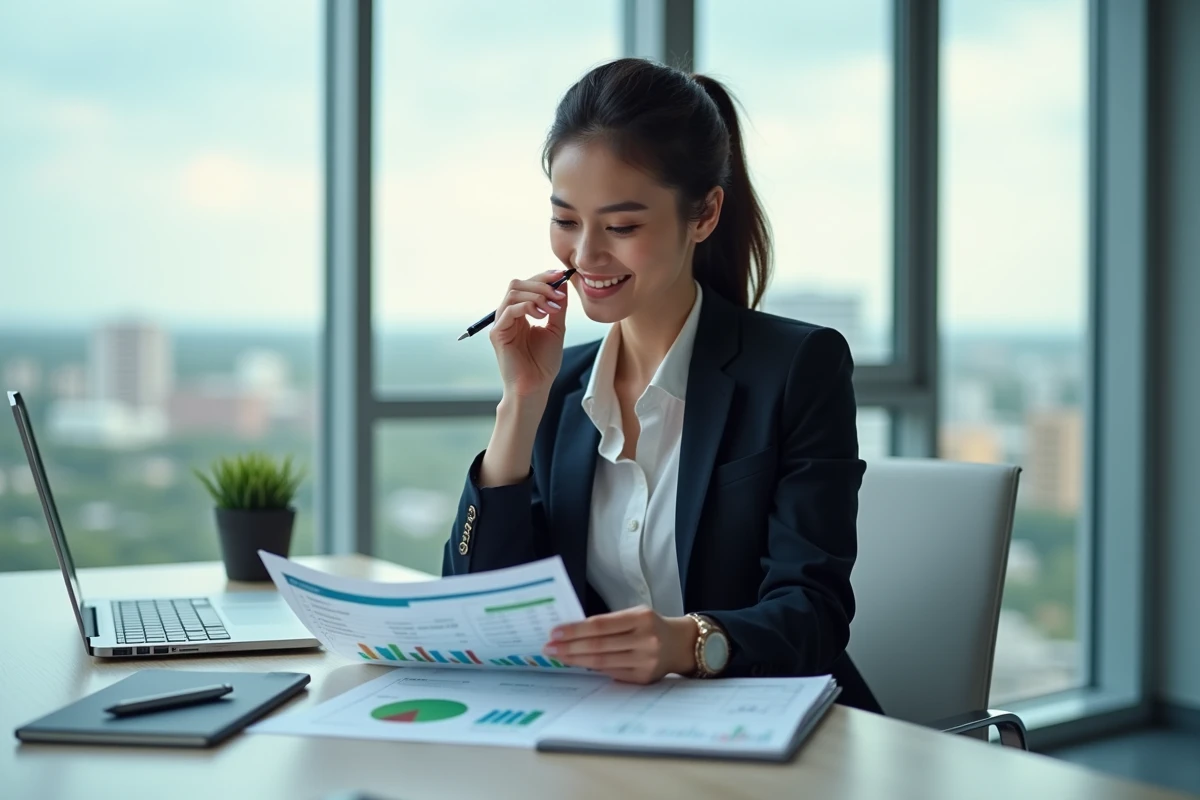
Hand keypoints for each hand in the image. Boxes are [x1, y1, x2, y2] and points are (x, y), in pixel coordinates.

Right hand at [490, 270, 570, 398]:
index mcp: (520, 313)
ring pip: (513, 292)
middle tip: (558, 294)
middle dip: (541, 284)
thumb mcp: (556, 329)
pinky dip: (528, 306)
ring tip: (552, 308)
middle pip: (517, 283)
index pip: (527, 285)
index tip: (562, 275)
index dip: (543, 277)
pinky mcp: (497, 333)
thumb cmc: (543, 363)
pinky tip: (542, 315)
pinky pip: (509, 309)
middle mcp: (508, 315)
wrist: (535, 387)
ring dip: (537, 295)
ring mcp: (501, 323)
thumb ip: (557, 307)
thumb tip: (562, 284)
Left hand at [544, 607, 697, 683]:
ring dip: (576, 659)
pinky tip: (579, 663)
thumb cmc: (651, 626)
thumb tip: (573, 632)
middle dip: (569, 647)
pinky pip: (611, 673)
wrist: (680, 644)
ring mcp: (645, 661)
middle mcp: (645, 640)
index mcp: (641, 618)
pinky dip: (592, 668)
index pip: (600, 625)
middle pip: (598, 645)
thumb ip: (609, 623)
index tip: (555, 632)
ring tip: (558, 656)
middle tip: (549, 647)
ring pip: (602, 662)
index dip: (575, 630)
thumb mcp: (635, 614)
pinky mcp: (643, 678)